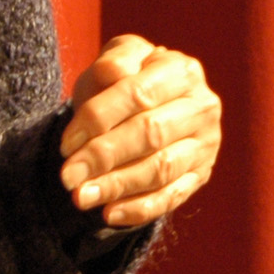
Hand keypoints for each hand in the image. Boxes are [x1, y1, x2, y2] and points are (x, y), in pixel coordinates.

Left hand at [58, 34, 221, 228]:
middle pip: (150, 135)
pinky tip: (108, 214)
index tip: (66, 143)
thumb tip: (113, 75)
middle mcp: (202, 106)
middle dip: (104, 157)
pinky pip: (172, 197)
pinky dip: (139, 208)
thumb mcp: (115, 60)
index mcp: (180, 70)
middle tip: (68, 177)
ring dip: (117, 187)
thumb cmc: (123, 80)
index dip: (99, 119)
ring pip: (161, 170)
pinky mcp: (202, 174)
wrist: (146, 101)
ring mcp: (206, 144)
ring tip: (81, 197)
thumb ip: (112, 64)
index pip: (138, 95)